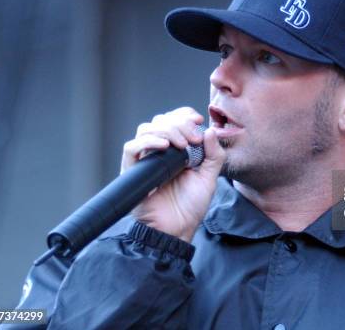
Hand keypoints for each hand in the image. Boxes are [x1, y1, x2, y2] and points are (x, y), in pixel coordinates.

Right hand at [121, 107, 225, 241]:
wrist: (178, 229)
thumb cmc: (191, 206)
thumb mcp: (209, 177)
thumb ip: (214, 154)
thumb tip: (210, 131)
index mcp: (177, 150)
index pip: (174, 120)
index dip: (185, 115)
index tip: (198, 120)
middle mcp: (160, 151)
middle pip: (161, 121)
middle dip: (179, 124)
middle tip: (193, 139)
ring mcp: (145, 160)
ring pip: (146, 129)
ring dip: (166, 131)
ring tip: (181, 145)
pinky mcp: (133, 171)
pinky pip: (131, 147)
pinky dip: (147, 141)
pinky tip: (163, 147)